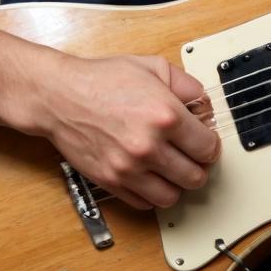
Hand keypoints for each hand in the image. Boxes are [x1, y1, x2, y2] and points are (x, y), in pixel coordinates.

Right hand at [42, 53, 220, 210]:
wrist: (60, 96)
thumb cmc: (102, 80)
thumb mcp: (153, 67)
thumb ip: (187, 86)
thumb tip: (205, 107)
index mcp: (166, 116)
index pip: (208, 148)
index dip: (210, 145)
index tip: (206, 142)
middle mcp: (149, 146)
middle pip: (195, 177)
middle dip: (198, 166)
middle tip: (191, 156)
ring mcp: (129, 168)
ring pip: (172, 196)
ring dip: (177, 184)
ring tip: (172, 168)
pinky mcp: (112, 182)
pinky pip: (145, 204)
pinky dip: (152, 194)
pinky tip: (150, 175)